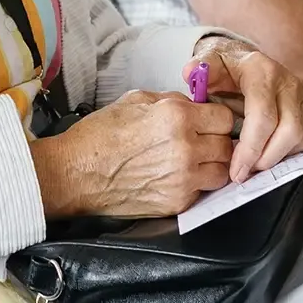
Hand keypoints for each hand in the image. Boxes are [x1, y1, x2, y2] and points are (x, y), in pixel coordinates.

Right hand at [31, 90, 236, 218]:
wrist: (75, 172)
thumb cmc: (99, 135)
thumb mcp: (136, 100)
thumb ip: (172, 101)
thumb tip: (195, 105)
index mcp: (177, 116)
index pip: (225, 117)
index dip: (216, 119)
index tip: (208, 123)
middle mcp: (186, 147)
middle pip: (228, 145)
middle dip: (217, 142)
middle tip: (201, 143)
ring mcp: (184, 178)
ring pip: (222, 172)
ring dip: (212, 166)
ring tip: (193, 163)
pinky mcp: (177, 202)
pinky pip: (202, 192)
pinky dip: (195, 185)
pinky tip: (176, 178)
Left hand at [189, 37, 302, 181]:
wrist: (246, 61)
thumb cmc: (226, 69)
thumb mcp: (209, 65)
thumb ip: (199, 69)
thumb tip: (189, 73)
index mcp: (261, 71)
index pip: (263, 116)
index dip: (250, 149)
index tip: (235, 171)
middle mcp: (288, 81)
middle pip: (289, 131)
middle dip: (266, 159)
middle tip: (244, 173)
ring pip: (301, 138)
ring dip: (277, 158)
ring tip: (252, 166)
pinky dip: (287, 154)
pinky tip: (265, 156)